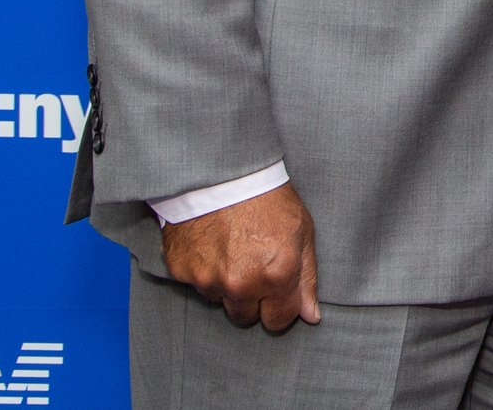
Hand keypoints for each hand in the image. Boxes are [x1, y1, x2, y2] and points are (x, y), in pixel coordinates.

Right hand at [160, 182, 321, 331]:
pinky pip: (196, 283)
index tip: (278, 292)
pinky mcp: (182, 271)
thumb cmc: (267, 197)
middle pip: (246, 317)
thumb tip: (310, 316)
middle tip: (253, 266)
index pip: (278, 321)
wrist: (221, 171)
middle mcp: (241, 285)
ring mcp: (208, 280)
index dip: (280, 307)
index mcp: (276, 276)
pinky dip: (203, 269)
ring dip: (226, 284)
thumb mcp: (302, 231)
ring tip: (231, 249)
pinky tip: (211, 244)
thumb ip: (307, 278)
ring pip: (219, 300)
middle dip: (252, 299)